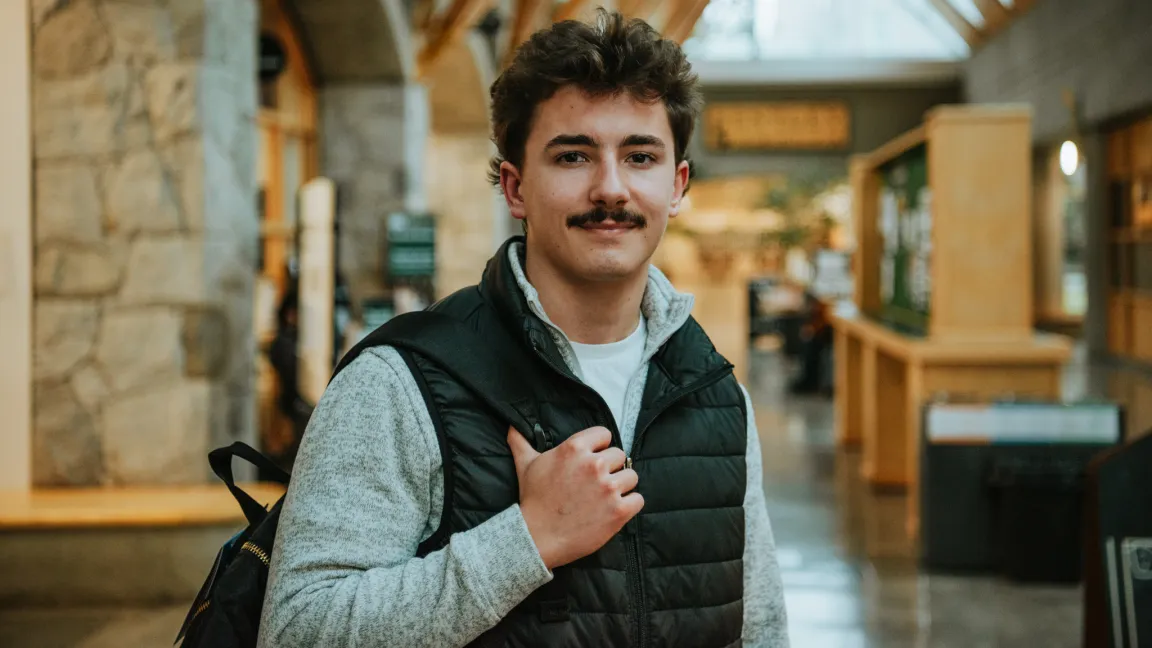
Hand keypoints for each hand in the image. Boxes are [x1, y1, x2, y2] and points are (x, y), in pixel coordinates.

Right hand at [507, 425, 643, 569]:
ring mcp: (608, 488)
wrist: (537, 537)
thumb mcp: (526, 465)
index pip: (604, 434)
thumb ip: (521, 442)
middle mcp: (594, 464)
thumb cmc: (533, 500)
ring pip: (632, 476)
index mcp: (574, 448)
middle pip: (620, 456)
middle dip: (610, 469)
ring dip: (622, 487)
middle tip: (596, 484)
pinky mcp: (619, 511)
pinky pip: (638, 499)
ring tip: (605, 498)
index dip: (599, 447)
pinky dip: (630, 505)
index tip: (592, 461)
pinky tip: (614, 510)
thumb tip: (511, 427)